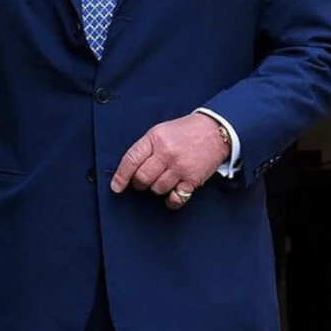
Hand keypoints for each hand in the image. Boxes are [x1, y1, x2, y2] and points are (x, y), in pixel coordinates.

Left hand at [111, 112, 229, 209]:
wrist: (214, 131)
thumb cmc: (184, 132)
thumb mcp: (160, 131)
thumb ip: (145, 148)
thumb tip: (128, 170)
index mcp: (155, 139)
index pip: (131, 160)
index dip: (121, 176)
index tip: (116, 187)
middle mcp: (166, 153)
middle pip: (142, 178)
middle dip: (139, 183)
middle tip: (143, 180)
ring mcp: (180, 167)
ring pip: (157, 189)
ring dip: (156, 188)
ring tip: (162, 179)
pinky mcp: (193, 179)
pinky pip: (176, 198)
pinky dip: (171, 200)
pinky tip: (171, 193)